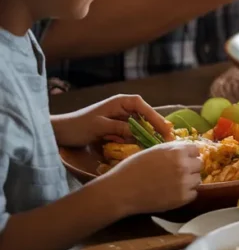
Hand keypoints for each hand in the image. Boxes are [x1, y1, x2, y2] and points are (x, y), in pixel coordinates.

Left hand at [51, 94, 173, 147]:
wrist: (60, 132)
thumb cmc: (78, 125)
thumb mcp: (100, 126)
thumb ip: (120, 128)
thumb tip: (139, 134)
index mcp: (122, 102)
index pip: (145, 108)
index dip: (157, 119)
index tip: (167, 131)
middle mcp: (124, 107)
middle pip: (146, 117)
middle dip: (156, 129)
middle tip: (168, 141)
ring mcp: (122, 118)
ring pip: (141, 127)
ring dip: (147, 136)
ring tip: (159, 146)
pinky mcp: (118, 128)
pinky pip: (132, 133)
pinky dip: (137, 140)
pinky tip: (143, 148)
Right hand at [104, 142, 202, 215]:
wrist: (121, 191)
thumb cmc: (132, 168)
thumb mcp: (153, 151)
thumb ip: (172, 150)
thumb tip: (186, 150)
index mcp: (177, 151)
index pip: (195, 150)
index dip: (188, 154)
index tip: (182, 159)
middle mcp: (184, 165)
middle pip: (199, 164)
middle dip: (190, 167)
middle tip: (177, 172)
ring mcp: (185, 183)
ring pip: (198, 179)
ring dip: (189, 181)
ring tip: (174, 184)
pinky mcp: (182, 198)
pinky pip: (193, 194)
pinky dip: (186, 194)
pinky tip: (172, 193)